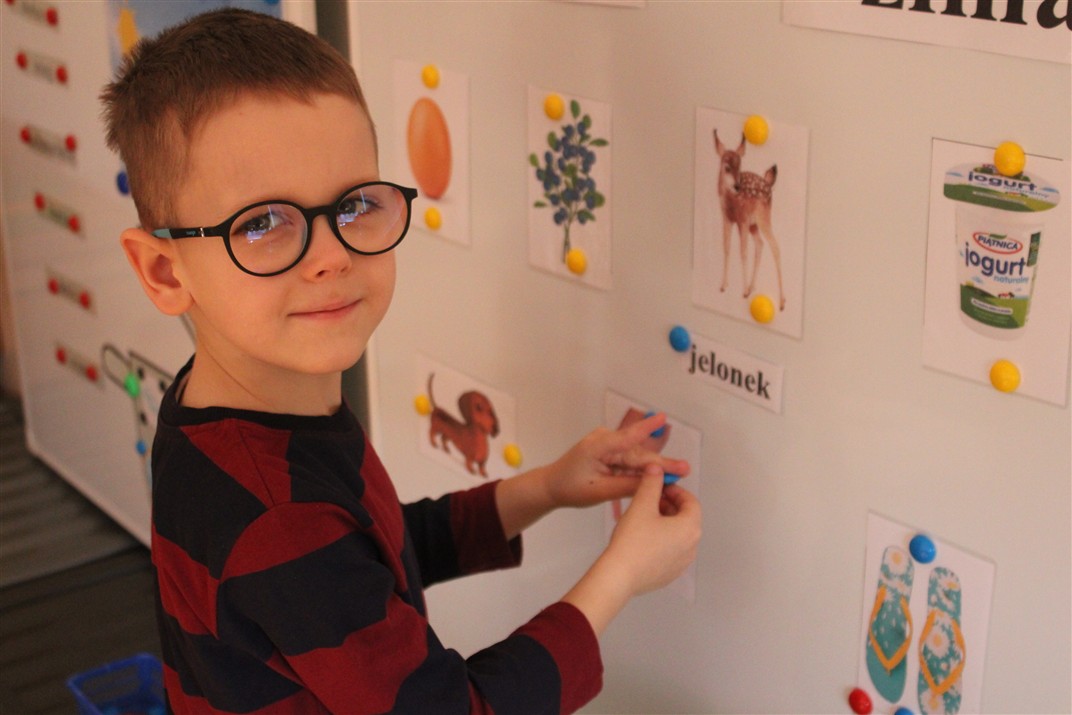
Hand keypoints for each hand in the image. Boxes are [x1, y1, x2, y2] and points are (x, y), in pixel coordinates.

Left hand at [545, 412, 690, 508]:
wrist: (553, 486)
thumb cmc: (570, 487)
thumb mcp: (599, 491)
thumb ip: (626, 485)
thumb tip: (652, 482)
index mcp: (598, 446)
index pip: (627, 437)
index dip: (646, 428)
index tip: (662, 418)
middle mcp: (604, 440)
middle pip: (637, 454)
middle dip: (661, 463)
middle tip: (684, 468)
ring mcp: (608, 445)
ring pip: (636, 458)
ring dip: (655, 468)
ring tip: (678, 472)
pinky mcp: (610, 452)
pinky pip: (630, 461)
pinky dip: (642, 470)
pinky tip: (660, 476)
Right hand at [562, 470, 701, 633]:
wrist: (619, 576)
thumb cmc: (633, 539)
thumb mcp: (642, 505)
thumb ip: (652, 483)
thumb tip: (657, 468)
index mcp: (690, 528)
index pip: (691, 502)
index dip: (675, 490)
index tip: (659, 487)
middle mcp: (692, 547)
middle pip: (686, 519)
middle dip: (669, 506)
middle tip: (648, 500)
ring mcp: (682, 563)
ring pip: (678, 535)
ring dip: (665, 523)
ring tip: (643, 518)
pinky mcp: (670, 574)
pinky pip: (671, 551)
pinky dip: (661, 540)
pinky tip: (641, 539)